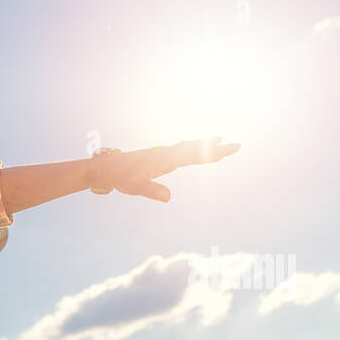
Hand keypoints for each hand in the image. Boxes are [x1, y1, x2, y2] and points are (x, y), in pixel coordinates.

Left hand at [93, 136, 241, 201]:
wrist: (104, 168)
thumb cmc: (119, 177)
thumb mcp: (135, 186)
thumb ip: (151, 190)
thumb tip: (168, 197)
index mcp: (165, 158)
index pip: (194, 154)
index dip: (213, 152)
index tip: (229, 147)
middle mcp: (166, 153)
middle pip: (195, 149)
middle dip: (215, 148)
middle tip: (235, 145)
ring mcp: (162, 155)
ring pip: (188, 149)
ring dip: (204, 147)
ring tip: (219, 142)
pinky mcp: (158, 159)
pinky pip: (180, 153)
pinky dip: (192, 151)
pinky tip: (193, 153)